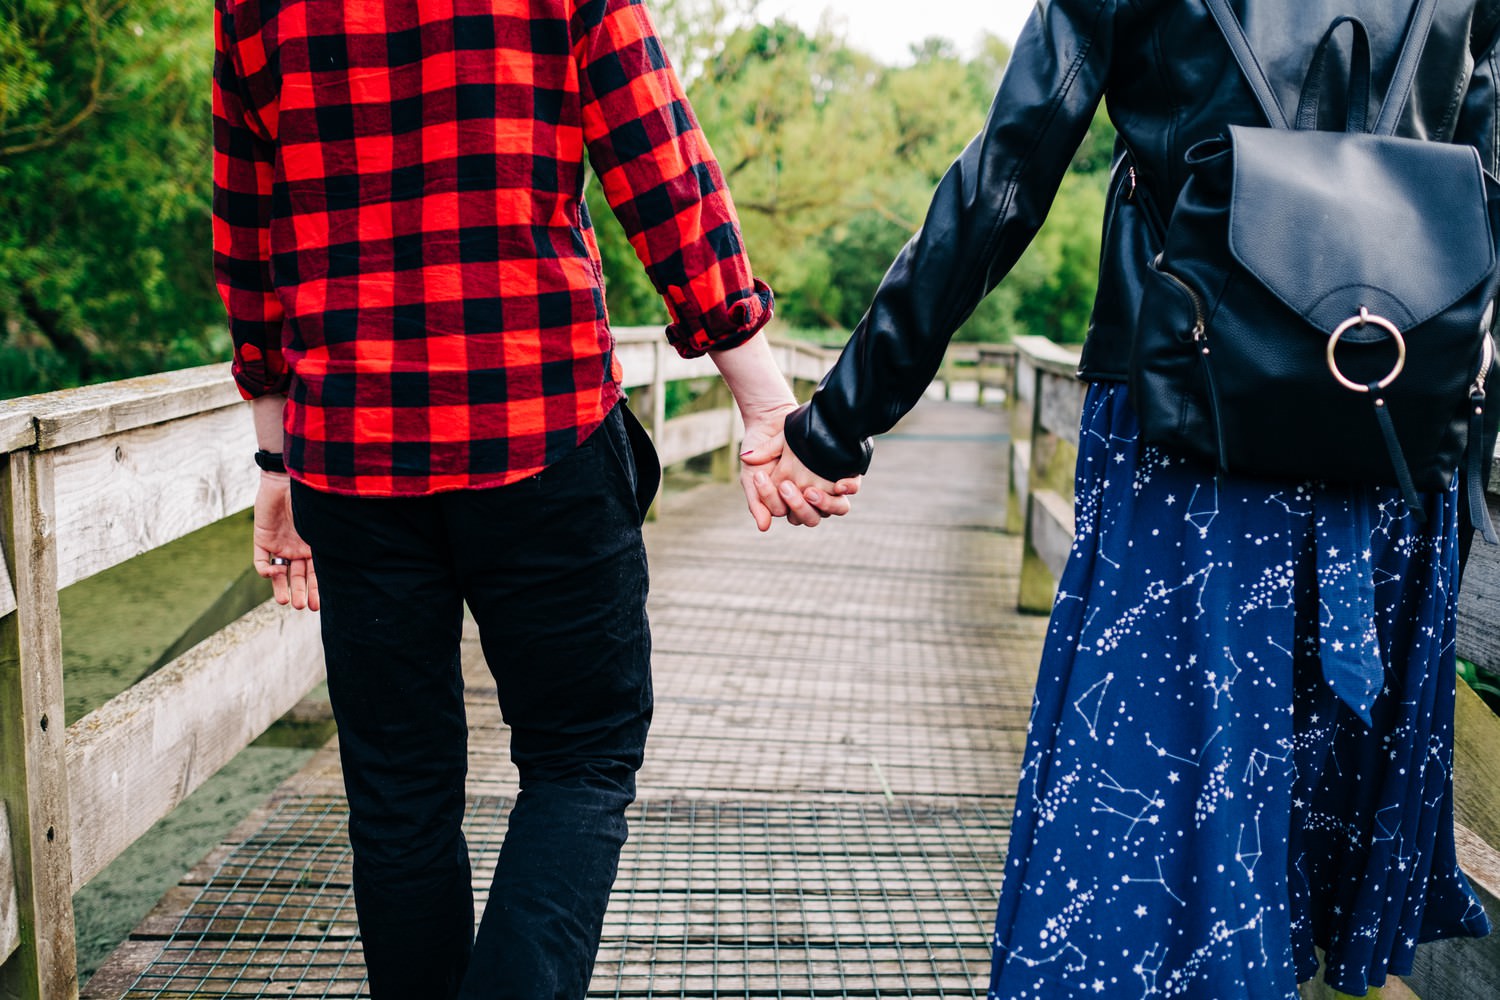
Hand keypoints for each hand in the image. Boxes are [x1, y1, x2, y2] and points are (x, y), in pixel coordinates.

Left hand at [253, 473, 318, 610]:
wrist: (288, 479)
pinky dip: (266, 571)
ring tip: (285, 602)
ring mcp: (280, 545)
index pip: (316, 574)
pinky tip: (274, 574)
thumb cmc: (311, 500)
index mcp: (315, 547)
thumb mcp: (324, 527)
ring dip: (282, 588)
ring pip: (280, 574)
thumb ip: (330, 546)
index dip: (316, 590)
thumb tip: (350, 569)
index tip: (318, 605)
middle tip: (302, 606)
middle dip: (300, 592)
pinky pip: (261, 561)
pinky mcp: (263, 540)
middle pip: (299, 577)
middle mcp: (298, 549)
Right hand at [738, 407, 860, 529]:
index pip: (787, 513)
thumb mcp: (753, 475)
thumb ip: (756, 501)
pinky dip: (848, 487)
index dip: (776, 501)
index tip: (768, 481)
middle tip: (787, 486)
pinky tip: (840, 483)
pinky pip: (852, 488)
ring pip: (834, 508)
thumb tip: (763, 528)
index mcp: (788, 503)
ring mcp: (827, 486)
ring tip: (811, 491)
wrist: (771, 420)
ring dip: (824, 503)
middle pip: (811, 517)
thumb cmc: (760, 453)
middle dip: (799, 506)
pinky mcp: (842, 472)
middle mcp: (809, 498)